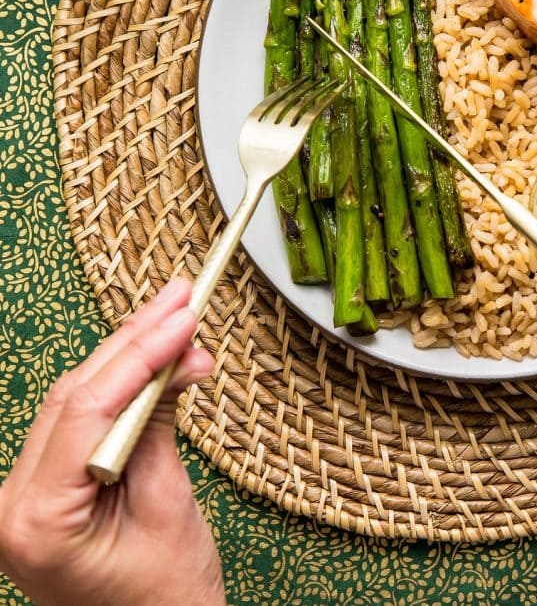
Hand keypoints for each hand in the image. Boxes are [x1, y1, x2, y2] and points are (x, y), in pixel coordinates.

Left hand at [0, 279, 224, 605]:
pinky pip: (83, 417)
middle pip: (76, 391)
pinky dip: (124, 384)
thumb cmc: (161, 600)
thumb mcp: (167, 505)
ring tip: (179, 315)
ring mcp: (25, 494)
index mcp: (33, 519)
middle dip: (137, 339)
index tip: (184, 317)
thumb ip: (160, 425)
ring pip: (78, 396)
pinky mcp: (48, 485)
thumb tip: (179, 359)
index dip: (140, 352)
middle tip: (182, 297)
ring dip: (132, 353)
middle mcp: (14, 502)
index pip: (87, 406)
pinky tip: (158, 357)